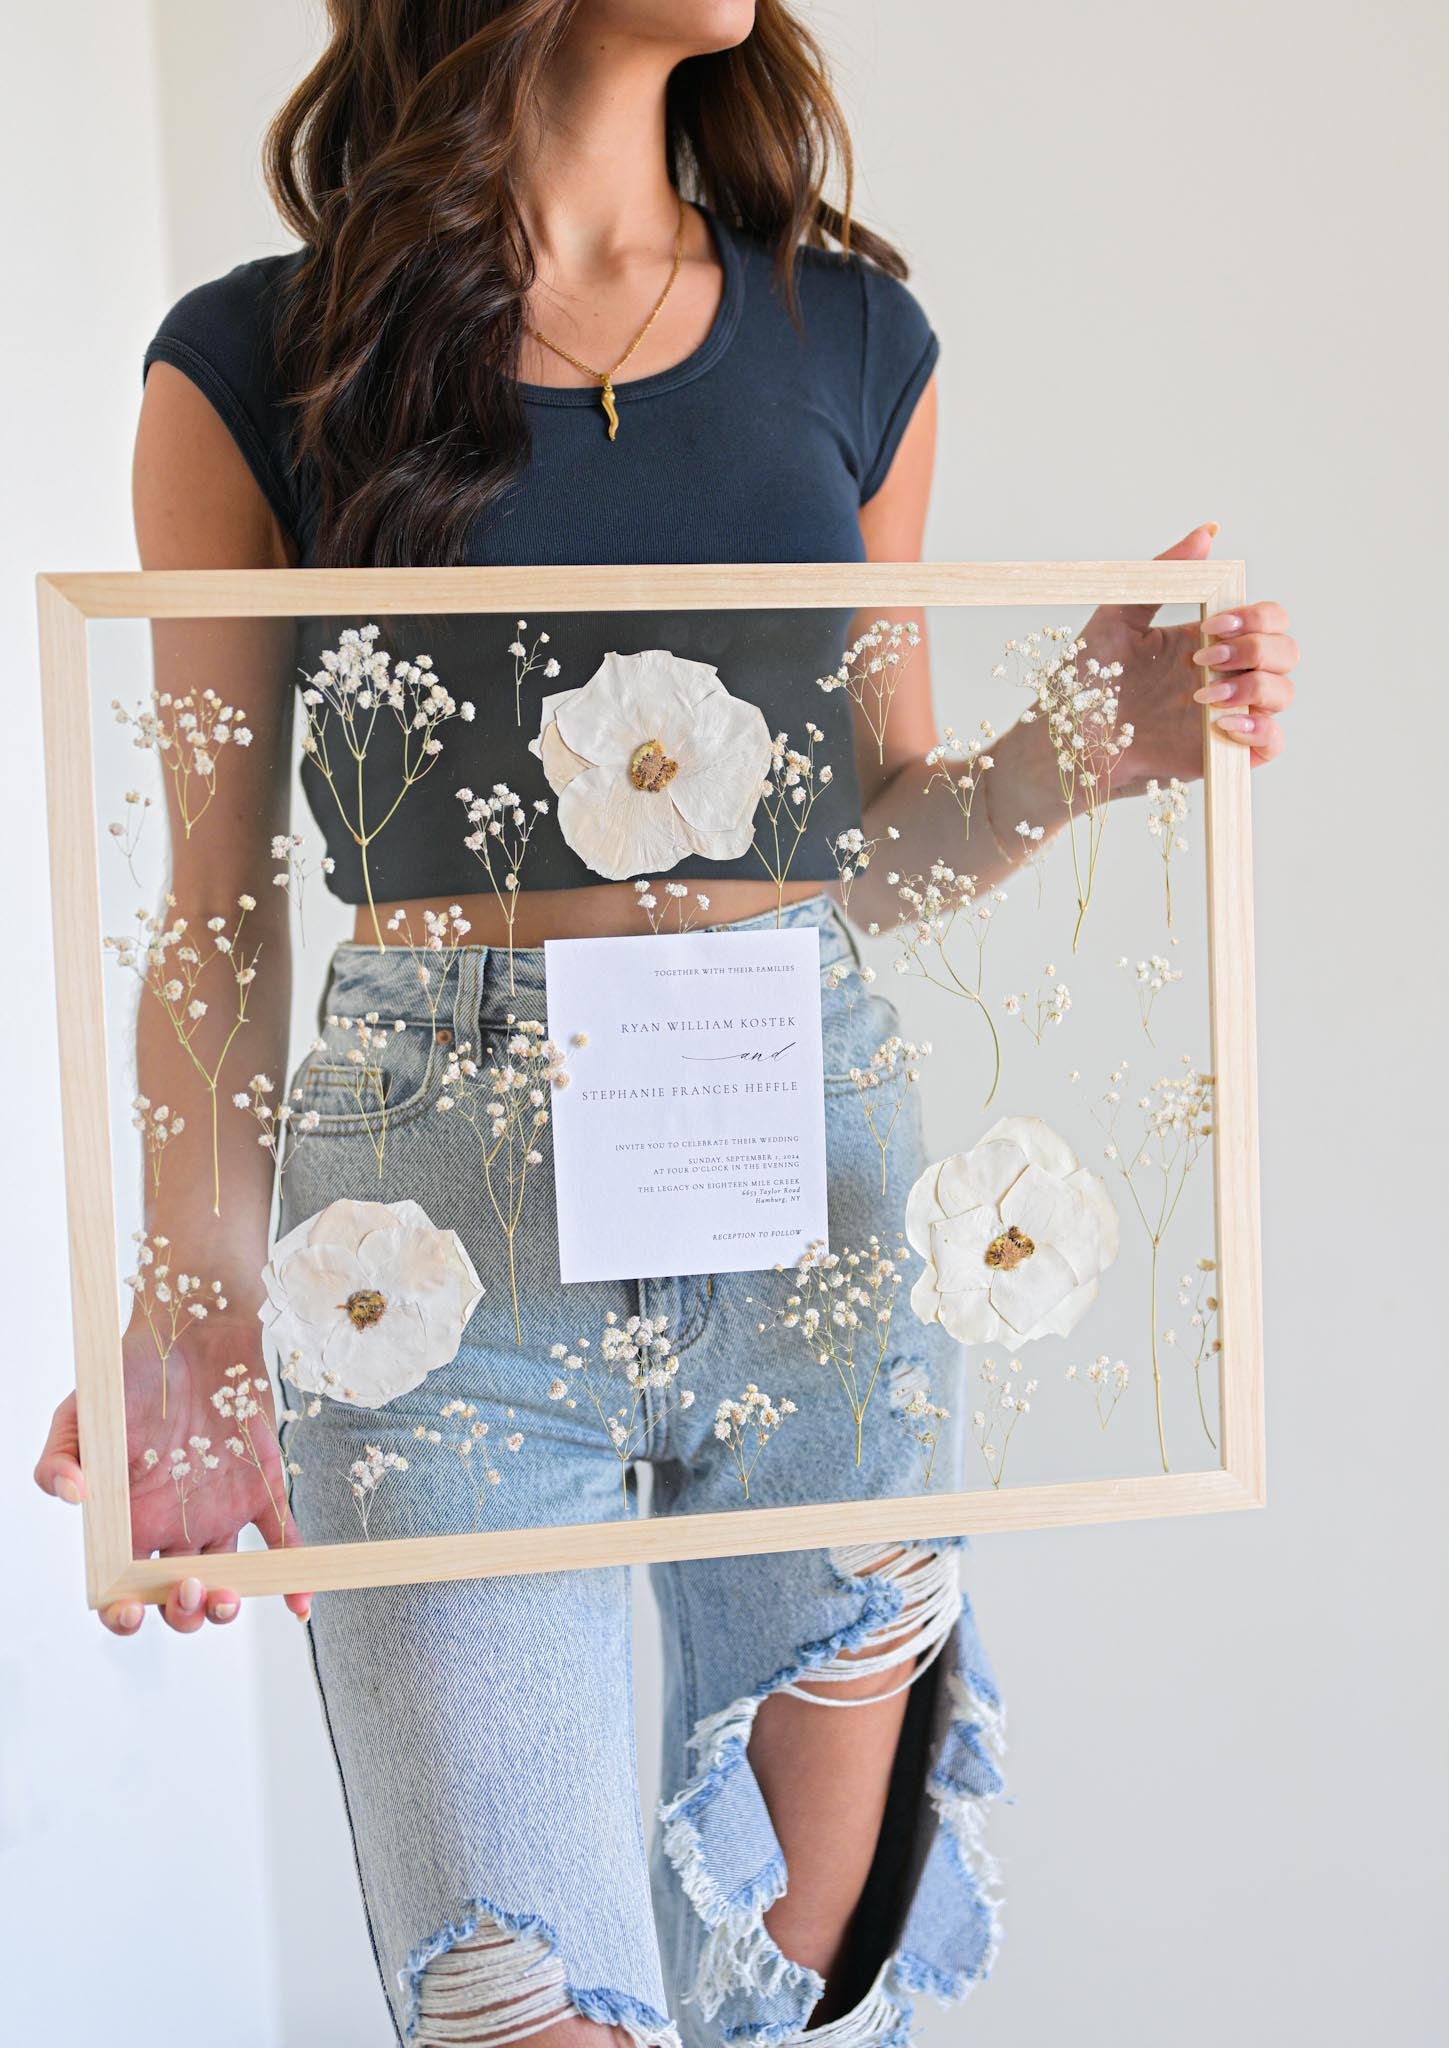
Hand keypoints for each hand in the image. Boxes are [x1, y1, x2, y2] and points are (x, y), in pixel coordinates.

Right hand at [34, 1317, 311, 1636]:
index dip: (125, 1611)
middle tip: (188, 1589)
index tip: (131, 1611)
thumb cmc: (128, 1378)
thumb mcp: (80, 1415)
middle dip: (182, 1611)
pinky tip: (300, 1602)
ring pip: (227, 1577)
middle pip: (178, 1595)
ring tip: (227, 1596)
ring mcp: (219, 1511)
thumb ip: (58, 1460)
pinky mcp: (260, 1489)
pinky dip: (292, 1573)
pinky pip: (280, 1539)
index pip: (123, 1587)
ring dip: (228, 1600)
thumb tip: (71, 1496)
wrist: (190, 1335)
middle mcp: (174, 1526)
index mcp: (128, 1522)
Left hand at [1080, 522, 1297, 789]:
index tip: (1213, 625)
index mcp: (1209, 640)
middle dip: (1256, 649)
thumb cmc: (1085, 681)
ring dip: (1255, 688)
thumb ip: (1162, 574)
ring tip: (1202, 697)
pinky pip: (1271, 745)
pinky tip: (1223, 724)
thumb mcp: (1118, 616)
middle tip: (1203, 660)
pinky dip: (1261, 732)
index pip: (1268, 618)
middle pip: (1285, 651)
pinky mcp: (1219, 754)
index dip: (1256, 616)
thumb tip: (1208, 532)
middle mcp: (1225, 676)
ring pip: (1283, 694)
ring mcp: (1226, 715)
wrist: (1065, 740)